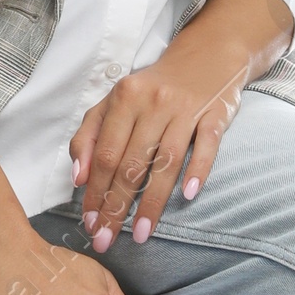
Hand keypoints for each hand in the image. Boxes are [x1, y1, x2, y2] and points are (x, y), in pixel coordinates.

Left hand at [70, 0, 293, 251]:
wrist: (207, 54)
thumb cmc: (153, 87)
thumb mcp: (115, 101)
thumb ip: (89, 135)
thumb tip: (77, 177)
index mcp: (123, 99)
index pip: (104, 154)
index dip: (95, 191)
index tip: (90, 223)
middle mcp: (152, 103)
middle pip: (130, 163)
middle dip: (116, 206)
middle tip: (107, 239)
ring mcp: (185, 108)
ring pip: (165, 161)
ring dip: (152, 202)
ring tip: (141, 234)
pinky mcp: (216, 113)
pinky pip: (206, 146)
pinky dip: (197, 170)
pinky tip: (188, 196)